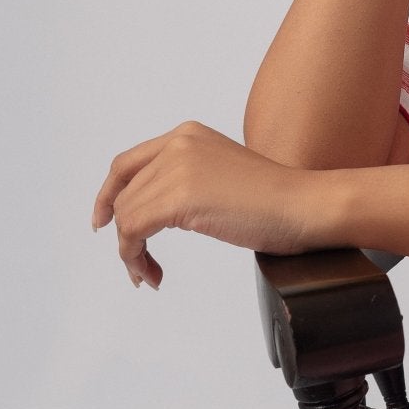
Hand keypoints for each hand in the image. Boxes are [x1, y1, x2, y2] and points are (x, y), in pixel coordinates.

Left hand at [91, 121, 328, 288]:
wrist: (304, 206)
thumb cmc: (277, 201)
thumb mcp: (220, 176)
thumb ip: (186, 179)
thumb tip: (153, 211)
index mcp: (188, 134)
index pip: (126, 164)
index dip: (108, 195)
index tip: (103, 222)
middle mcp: (178, 143)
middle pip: (123, 194)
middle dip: (124, 234)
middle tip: (136, 266)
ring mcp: (178, 167)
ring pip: (126, 215)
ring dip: (131, 252)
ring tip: (148, 274)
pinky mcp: (180, 196)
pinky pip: (134, 230)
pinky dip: (135, 257)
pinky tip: (152, 273)